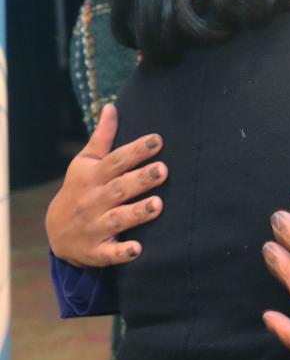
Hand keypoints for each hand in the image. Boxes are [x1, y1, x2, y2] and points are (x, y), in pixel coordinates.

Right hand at [45, 103, 166, 266]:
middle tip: (164, 170)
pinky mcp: (96, 251)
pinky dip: (123, 252)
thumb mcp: (85, 164)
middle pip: (118, 188)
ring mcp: (94, 227)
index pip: (115, 161)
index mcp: (92, 177)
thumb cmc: (80, 190)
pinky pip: (110, 254)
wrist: (56, 234)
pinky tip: (138, 249)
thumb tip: (112, 106)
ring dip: (137, 213)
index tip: (158, 140)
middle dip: (140, 180)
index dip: (136, 150)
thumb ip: (102, 138)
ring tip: (158, 204)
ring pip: (117, 219)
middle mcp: (92, 201)